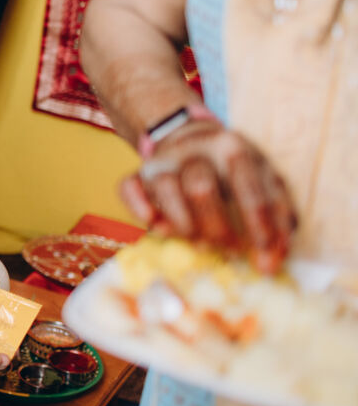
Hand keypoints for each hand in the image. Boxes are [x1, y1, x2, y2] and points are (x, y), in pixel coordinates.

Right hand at [121, 121, 294, 272]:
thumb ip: (278, 219)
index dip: (259, 226)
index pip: (248, 187)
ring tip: (199, 243)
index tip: (265, 258)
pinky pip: (128, 188)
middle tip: (229, 251)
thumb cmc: (236, 172)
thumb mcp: (267, 182)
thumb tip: (269, 264)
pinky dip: (138, 208)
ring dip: (183, 224)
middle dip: (217, 228)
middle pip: (200, 188)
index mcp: (232, 147)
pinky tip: (155, 226)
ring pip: (165, 188)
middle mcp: (195, 150)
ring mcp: (163, 161)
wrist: (194, 141)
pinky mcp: (139, 173)